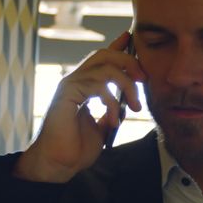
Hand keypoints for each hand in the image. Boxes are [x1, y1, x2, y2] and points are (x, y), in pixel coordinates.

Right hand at [14, 32, 144, 182]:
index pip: (101, 58)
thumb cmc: (75, 149)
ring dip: (126, 86)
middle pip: (104, 54)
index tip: (131, 38)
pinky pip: (96, 85)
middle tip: (143, 80)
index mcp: (83, 86)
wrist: (58, 165)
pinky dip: (111, 101)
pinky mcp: (66, 94)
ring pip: (105, 68)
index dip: (117, 45)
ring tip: (135, 107)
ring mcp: (69, 85)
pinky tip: (112, 119)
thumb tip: (126, 106)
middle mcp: (75, 81)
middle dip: (129, 62)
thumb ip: (111, 112)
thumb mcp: (101, 128)